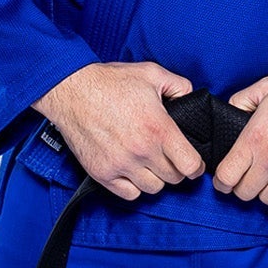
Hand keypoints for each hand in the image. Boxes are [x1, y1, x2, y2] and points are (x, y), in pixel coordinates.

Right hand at [32, 61, 205, 199]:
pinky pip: (129, 194)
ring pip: (153, 189)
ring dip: (155, 178)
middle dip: (176, 169)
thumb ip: (179, 86)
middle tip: (168, 157)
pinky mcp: (102, 173)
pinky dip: (134, 186)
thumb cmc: (109, 82)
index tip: (192, 162)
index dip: (196, 166)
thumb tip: (191, 99)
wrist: (71, 90)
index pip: (190, 166)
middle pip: (174, 179)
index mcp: (159, 128)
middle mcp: (142, 150)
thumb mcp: (152, 73)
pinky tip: (132, 170)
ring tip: (149, 163)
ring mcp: (121, 164)